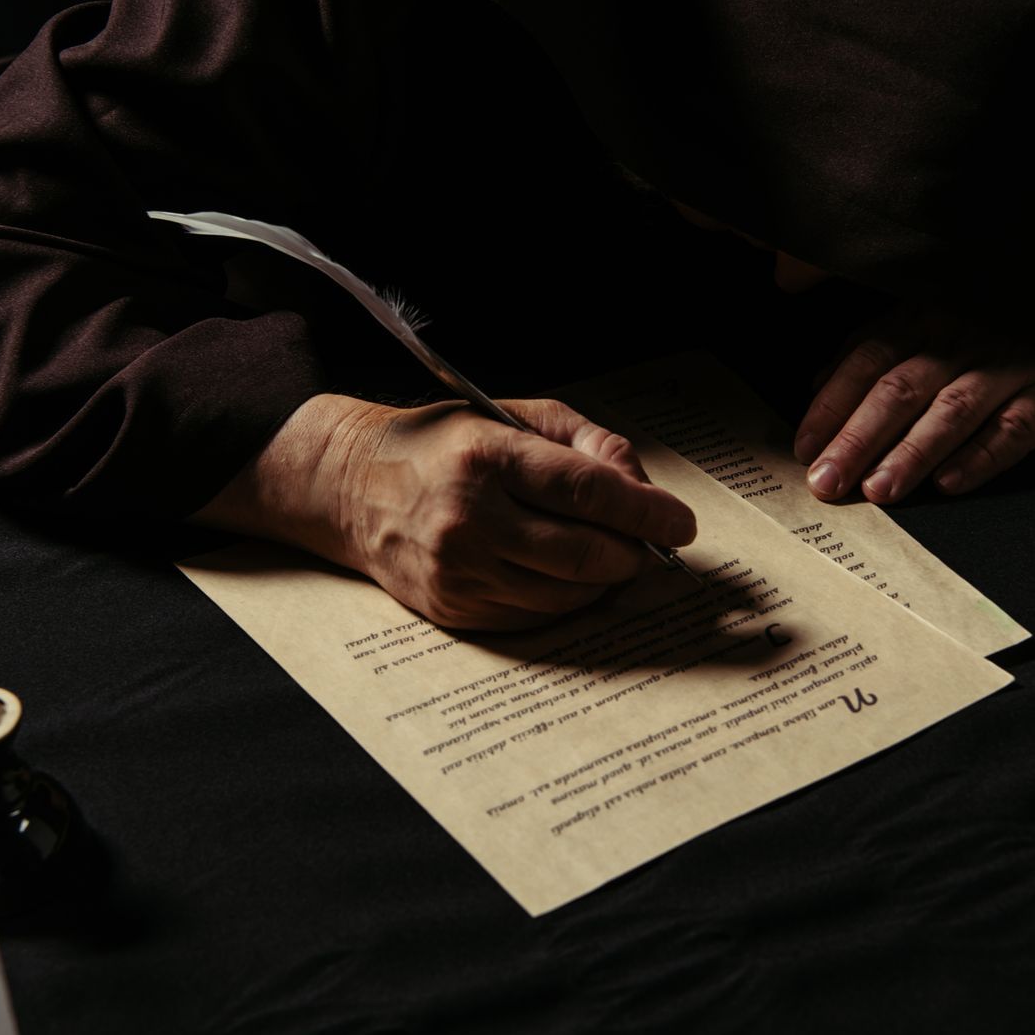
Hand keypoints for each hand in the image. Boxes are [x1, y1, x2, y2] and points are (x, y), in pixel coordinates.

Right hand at [194, 395, 695, 629]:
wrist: (352, 487)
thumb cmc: (446, 444)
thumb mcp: (514, 416)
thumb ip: (585, 442)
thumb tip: (642, 489)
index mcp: (487, 458)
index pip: (585, 492)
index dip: (645, 512)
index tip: (681, 524)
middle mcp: (470, 519)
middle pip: (585, 555)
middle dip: (633, 553)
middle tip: (650, 543)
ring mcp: (459, 572)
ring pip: (567, 596)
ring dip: (603, 581)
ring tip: (606, 555)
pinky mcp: (453, 609)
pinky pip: (535, 618)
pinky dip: (565, 600)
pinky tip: (563, 575)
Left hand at [793, 311, 1034, 501]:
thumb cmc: (1007, 310)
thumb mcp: (937, 308)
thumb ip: (877, 342)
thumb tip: (819, 383)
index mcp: (927, 315)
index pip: (867, 358)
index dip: (832, 405)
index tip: (804, 448)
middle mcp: (964, 337)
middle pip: (900, 388)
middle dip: (858, 438)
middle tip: (826, 483)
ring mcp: (1012, 363)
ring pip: (953, 410)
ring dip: (913, 452)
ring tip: (880, 490)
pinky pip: (1016, 427)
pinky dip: (982, 456)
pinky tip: (952, 483)